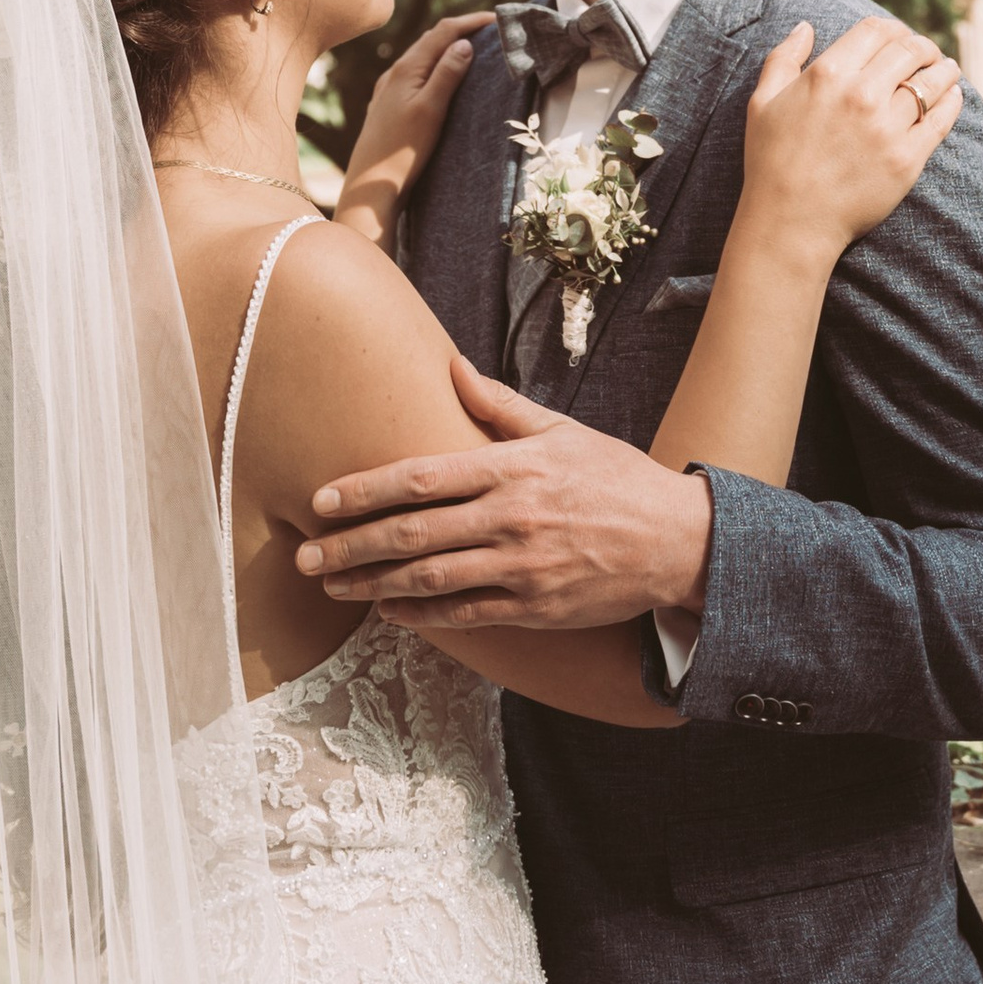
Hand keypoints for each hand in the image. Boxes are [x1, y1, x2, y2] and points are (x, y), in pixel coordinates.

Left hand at [297, 353, 712, 629]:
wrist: (676, 540)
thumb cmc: (616, 478)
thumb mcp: (562, 431)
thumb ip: (501, 407)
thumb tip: (452, 368)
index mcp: (513, 468)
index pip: (422, 477)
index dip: (366, 489)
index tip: (324, 499)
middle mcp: (511, 518)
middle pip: (413, 533)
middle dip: (352, 545)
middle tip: (306, 554)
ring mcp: (522, 566)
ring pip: (431, 579)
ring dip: (374, 584)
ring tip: (334, 585)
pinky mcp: (535, 606)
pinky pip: (465, 615)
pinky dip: (422, 615)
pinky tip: (389, 611)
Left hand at [334, 14, 491, 246]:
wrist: (371, 184)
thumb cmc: (403, 150)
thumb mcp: (431, 109)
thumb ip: (447, 74)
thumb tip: (464, 42)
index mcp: (407, 68)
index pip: (443, 32)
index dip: (471, 21)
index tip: (498, 19)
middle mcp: (395, 72)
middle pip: (432, 39)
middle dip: (461, 30)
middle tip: (491, 29)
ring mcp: (389, 88)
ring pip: (422, 56)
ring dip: (447, 47)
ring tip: (472, 48)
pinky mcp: (388, 104)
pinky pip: (416, 73)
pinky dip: (435, 65)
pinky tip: (441, 77)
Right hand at [736, 14, 963, 263]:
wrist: (791, 222)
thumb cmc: (771, 161)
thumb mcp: (762, 103)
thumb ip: (783, 58)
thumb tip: (805, 27)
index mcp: (827, 74)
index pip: (876, 31)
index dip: (893, 28)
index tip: (900, 36)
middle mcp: (861, 94)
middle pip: (909, 51)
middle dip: (922, 46)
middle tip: (927, 53)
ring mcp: (888, 127)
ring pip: (931, 82)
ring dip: (943, 69)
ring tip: (947, 69)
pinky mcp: (907, 159)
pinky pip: (941, 119)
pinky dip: (952, 101)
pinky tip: (954, 96)